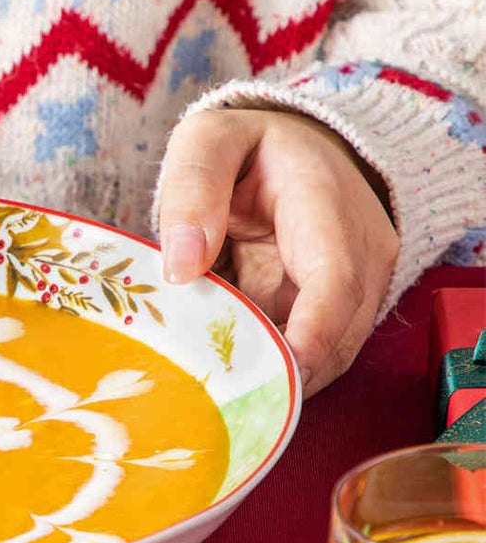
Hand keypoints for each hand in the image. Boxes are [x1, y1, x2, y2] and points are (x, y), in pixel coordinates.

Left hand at [157, 109, 398, 395]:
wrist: (300, 147)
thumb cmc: (250, 146)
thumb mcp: (208, 141)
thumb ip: (191, 189)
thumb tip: (182, 267)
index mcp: (326, 203)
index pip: (334, 281)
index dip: (310, 336)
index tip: (278, 376)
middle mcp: (360, 250)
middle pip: (336, 332)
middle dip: (286, 374)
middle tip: (222, 402)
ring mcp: (356, 283)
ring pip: (327, 352)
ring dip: (279, 377)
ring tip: (219, 396)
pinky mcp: (339, 308)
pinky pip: (312, 350)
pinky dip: (275, 368)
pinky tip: (231, 379)